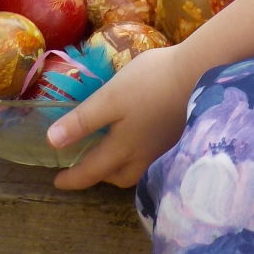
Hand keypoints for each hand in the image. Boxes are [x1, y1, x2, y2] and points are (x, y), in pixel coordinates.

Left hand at [48, 46, 190, 189]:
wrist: (200, 72)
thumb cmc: (150, 83)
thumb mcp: (110, 98)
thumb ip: (82, 121)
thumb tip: (52, 143)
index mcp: (123, 148)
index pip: (91, 172)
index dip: (72, 178)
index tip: (58, 182)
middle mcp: (144, 155)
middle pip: (118, 177)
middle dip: (100, 176)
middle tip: (88, 165)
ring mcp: (164, 147)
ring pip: (138, 169)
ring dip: (122, 168)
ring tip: (116, 153)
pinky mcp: (179, 135)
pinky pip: (153, 157)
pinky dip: (141, 155)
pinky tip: (143, 137)